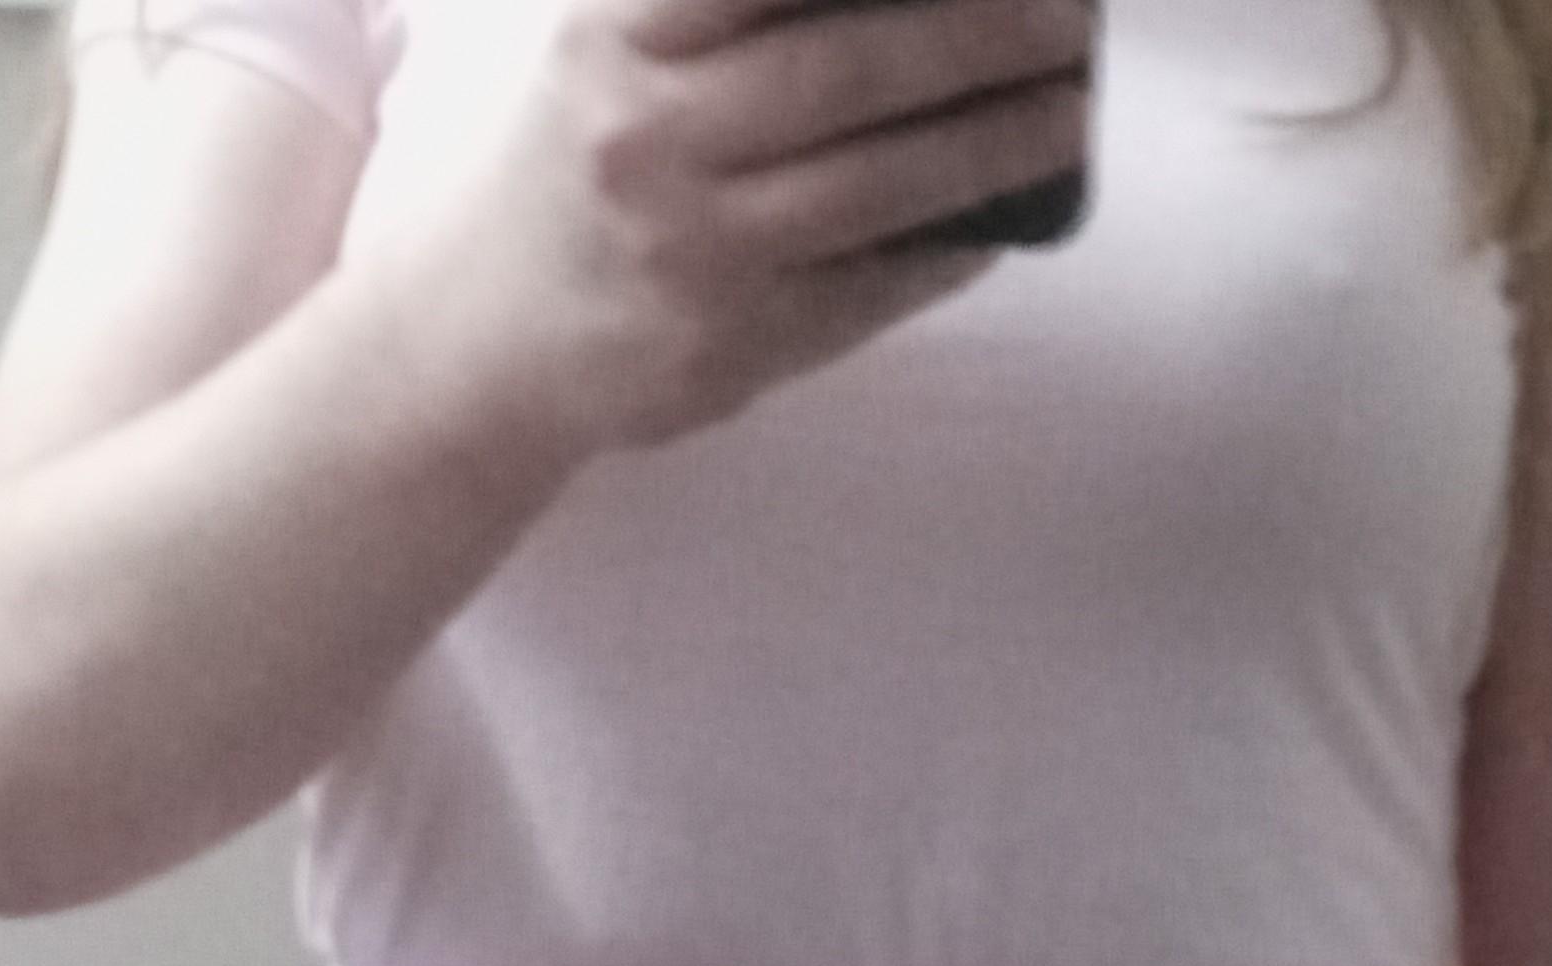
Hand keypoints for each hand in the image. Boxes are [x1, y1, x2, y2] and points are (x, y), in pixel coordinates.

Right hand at [395, 0, 1094, 473]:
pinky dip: (943, 254)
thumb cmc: (575, 171)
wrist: (480, 342)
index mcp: (620, 36)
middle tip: (1070, 16)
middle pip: (846, 67)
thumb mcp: (609, 48)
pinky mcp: (727, 346)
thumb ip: (720, 12)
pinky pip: (865, 290)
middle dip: (979, 36)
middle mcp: (650, 134)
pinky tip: (1003, 224)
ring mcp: (692, 249)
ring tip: (1071, 115)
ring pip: (875, 185)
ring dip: (993, 148)